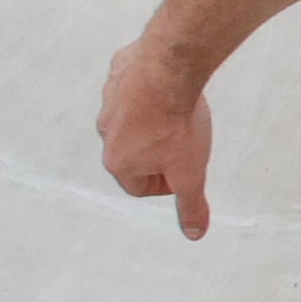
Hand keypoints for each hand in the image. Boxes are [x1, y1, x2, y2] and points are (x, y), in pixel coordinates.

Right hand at [97, 39, 216, 238]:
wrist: (170, 68)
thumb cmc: (176, 123)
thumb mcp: (190, 173)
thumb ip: (190, 204)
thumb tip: (194, 233)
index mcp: (118, 162)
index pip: (141, 187)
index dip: (168, 181)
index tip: (185, 167)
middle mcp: (106, 133)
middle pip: (135, 153)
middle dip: (160, 150)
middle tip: (184, 139)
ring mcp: (108, 101)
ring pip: (133, 119)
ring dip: (154, 120)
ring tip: (179, 112)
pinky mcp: (117, 74)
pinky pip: (132, 88)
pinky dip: (149, 90)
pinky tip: (169, 86)